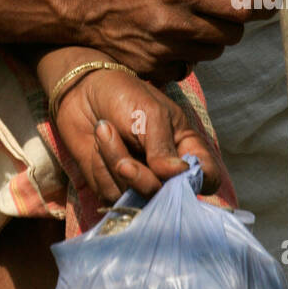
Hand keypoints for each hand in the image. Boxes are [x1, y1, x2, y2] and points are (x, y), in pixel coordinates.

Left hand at [55, 66, 220, 202]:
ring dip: (114, 163)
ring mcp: (140, 181)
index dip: (200, 180)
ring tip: (105, 129)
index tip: (176, 171)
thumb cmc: (122, 95)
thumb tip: (177, 175)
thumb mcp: (149, 112)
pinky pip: (111, 195)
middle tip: (123, 158)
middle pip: (166, 197)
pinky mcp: (114, 187)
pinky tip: (97, 145)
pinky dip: (100, 170)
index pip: (207, 176)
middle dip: (141, 177)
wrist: (80, 92)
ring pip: (135, 196)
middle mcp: (166, 170)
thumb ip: (163, 147)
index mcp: (185, 147)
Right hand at [81, 0, 274, 82]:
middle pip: (232, 33)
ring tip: (187, 16)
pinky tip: (168, 36)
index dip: (262, 4)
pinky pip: (190, 66)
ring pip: (213, 51)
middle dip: (233, 19)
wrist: (77, 4)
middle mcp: (171, 23)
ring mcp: (161, 51)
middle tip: (218, 3)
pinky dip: (188, 53)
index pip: (241, 6)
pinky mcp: (152, 70)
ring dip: (211, 35)